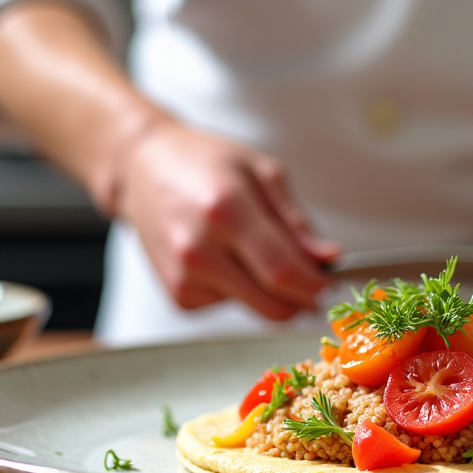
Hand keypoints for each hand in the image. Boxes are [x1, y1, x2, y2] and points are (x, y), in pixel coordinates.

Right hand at [115, 123, 340, 318]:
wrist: (143, 168)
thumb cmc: (204, 163)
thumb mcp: (261, 173)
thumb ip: (296, 221)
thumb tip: (328, 257)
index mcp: (226, 210)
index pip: (283, 270)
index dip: (314, 285)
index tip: (328, 283)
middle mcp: (199, 248)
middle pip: (271, 302)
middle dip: (302, 300)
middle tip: (313, 286)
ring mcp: (184, 276)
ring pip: (254, 308)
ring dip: (270, 293)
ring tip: (254, 252)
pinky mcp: (177, 295)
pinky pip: (228, 307)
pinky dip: (241, 291)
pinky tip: (227, 260)